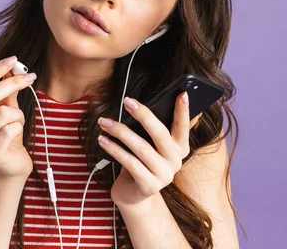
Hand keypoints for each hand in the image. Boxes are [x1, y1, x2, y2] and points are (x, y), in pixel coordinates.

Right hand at [0, 56, 36, 178]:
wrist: (12, 164)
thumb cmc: (8, 132)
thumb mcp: (7, 107)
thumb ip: (7, 88)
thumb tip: (13, 66)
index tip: (14, 59)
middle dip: (13, 83)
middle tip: (31, 77)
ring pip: (3, 113)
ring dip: (17, 114)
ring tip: (18, 121)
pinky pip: (10, 131)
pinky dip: (19, 127)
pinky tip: (17, 133)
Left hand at [97, 92, 201, 206]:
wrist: (133, 194)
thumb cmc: (141, 161)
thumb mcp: (150, 144)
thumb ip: (154, 128)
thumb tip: (146, 104)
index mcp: (181, 148)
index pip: (184, 126)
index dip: (183, 111)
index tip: (182, 93)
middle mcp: (176, 162)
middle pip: (160, 134)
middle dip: (143, 115)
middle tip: (126, 101)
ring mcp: (164, 175)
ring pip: (141, 148)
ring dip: (120, 132)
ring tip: (104, 121)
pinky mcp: (148, 186)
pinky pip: (129, 162)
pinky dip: (114, 149)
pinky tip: (103, 140)